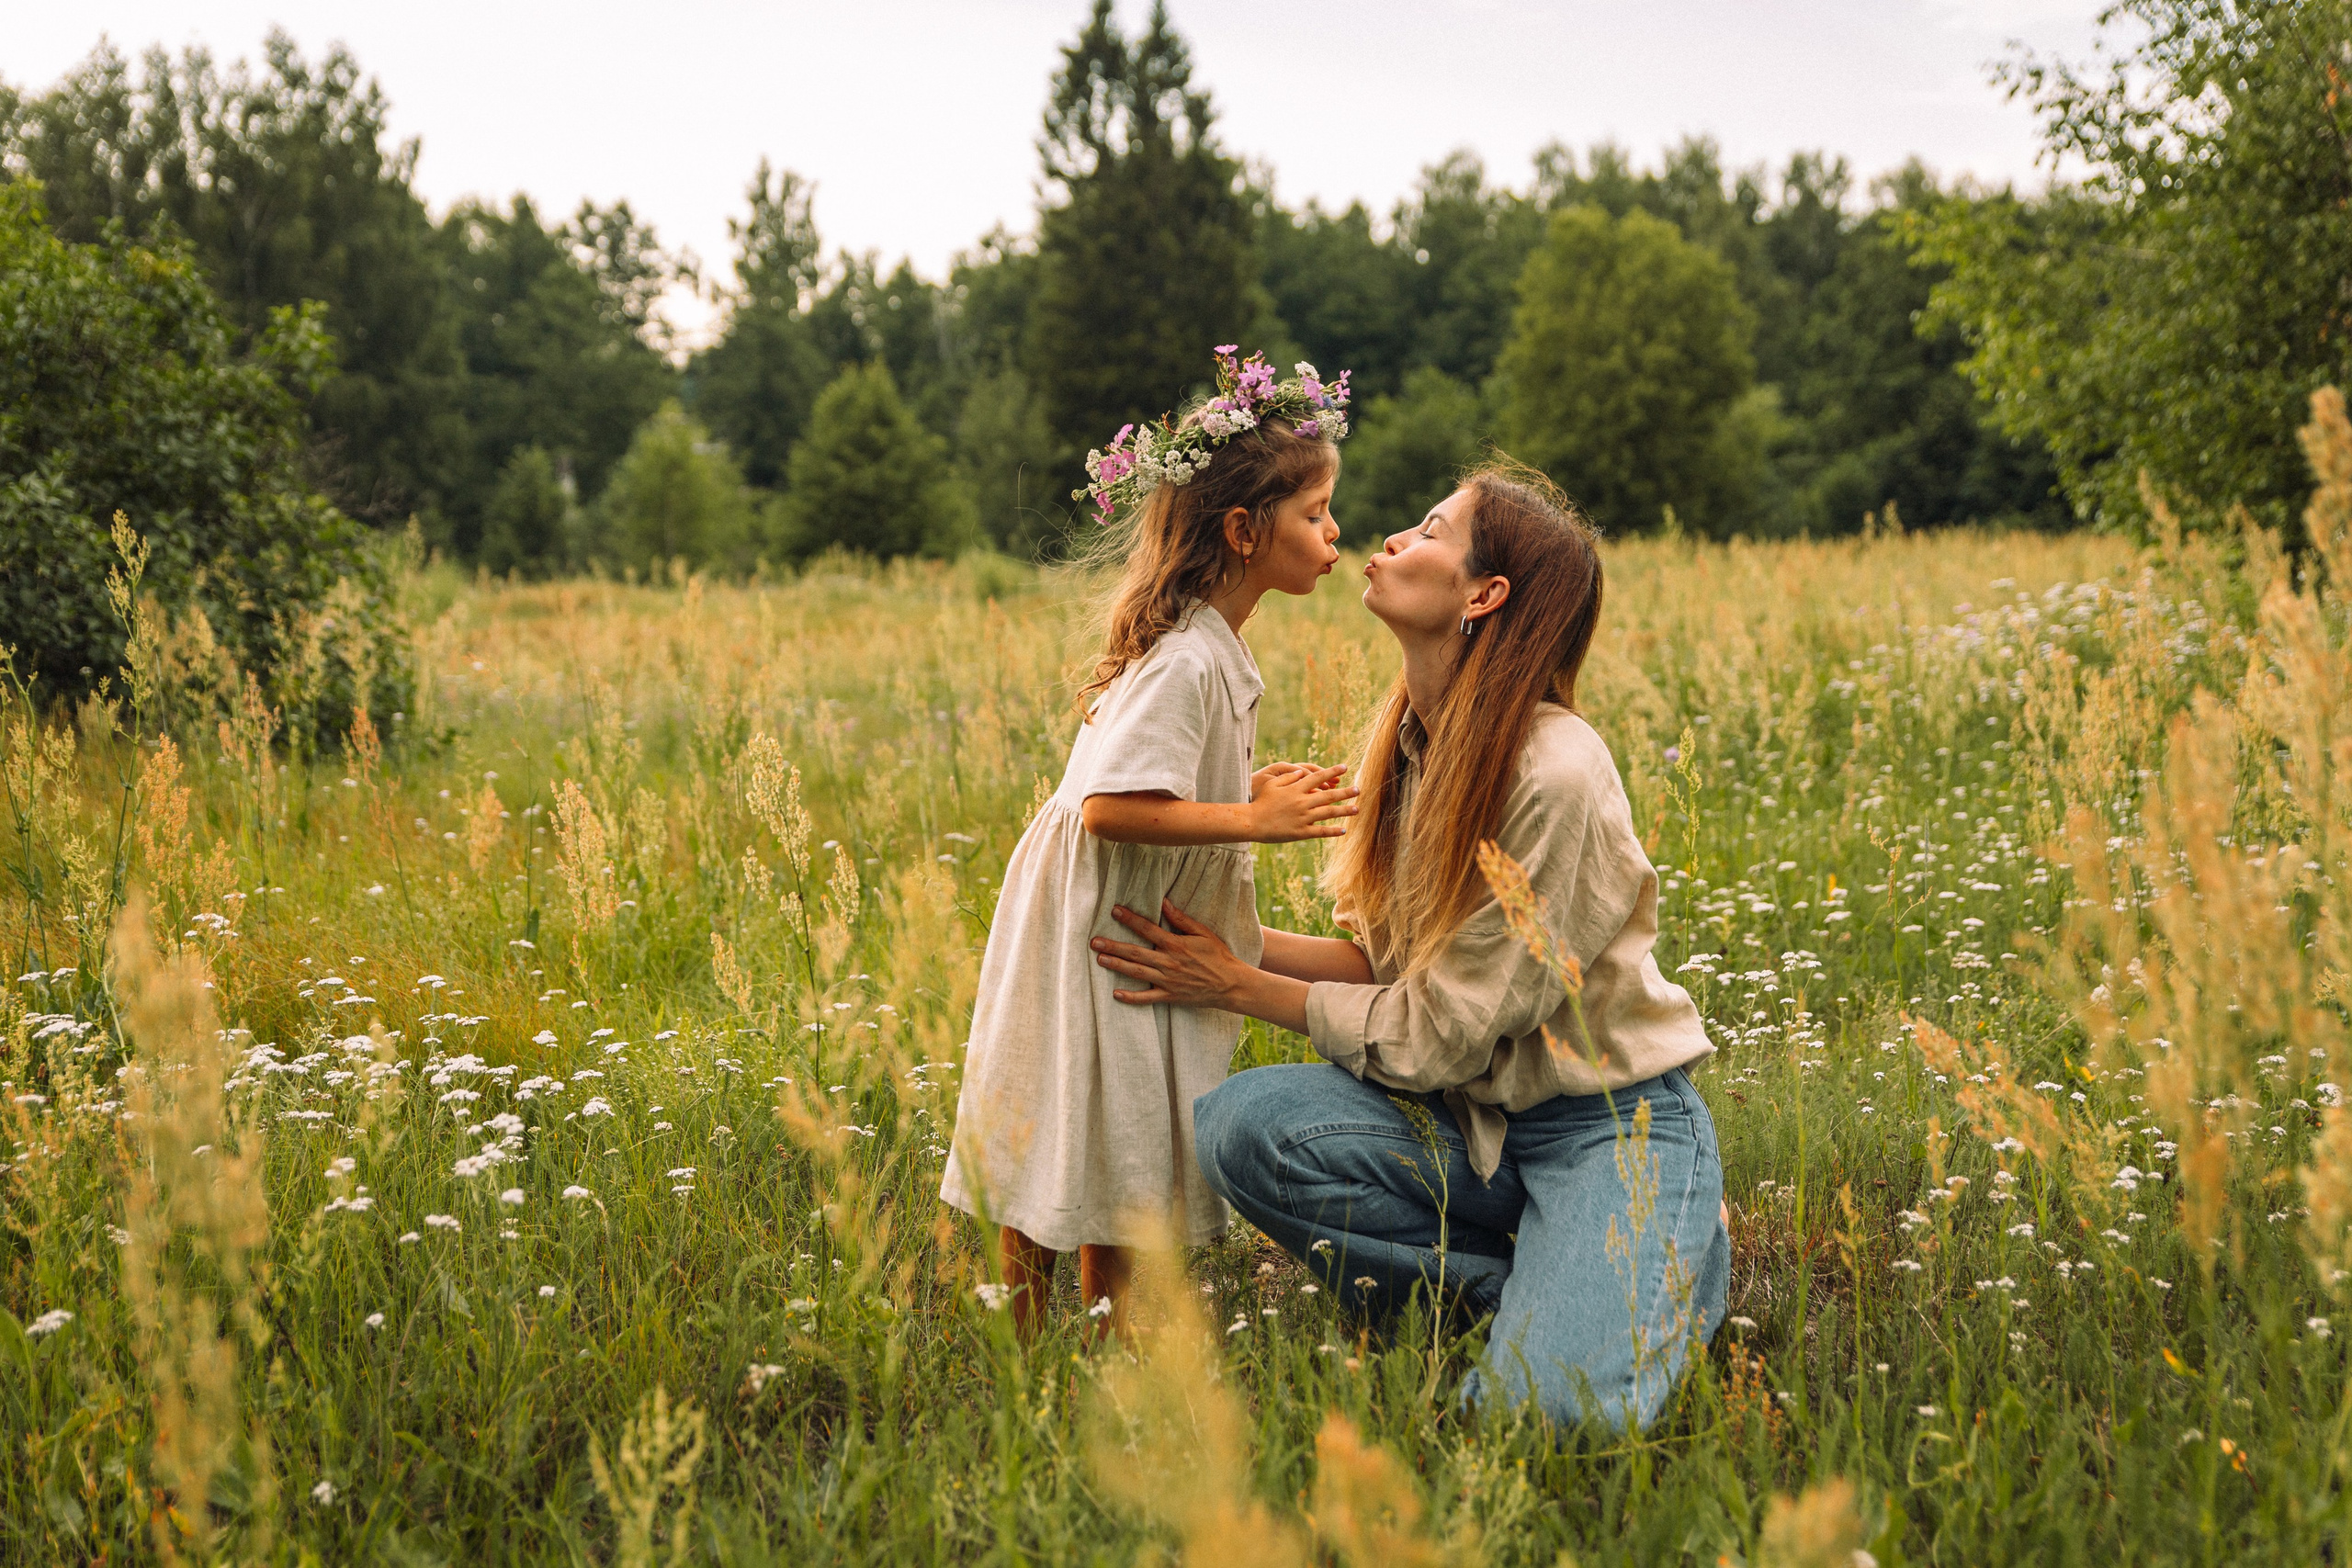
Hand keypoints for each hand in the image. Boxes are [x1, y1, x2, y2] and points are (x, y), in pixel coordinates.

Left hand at [1092, 900, 1246, 1007]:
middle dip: (1114, 945)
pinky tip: (1116, 994)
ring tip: (1100, 959)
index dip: (1130, 919)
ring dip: (1117, 965)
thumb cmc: (1218, 956)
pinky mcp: (1170, 996)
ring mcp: (1168, 981)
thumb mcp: (1203, 933)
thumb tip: (1164, 903)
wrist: (1230, 984)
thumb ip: (1181, 919)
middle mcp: (1168, 962)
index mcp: (1175, 945)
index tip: (1114, 911)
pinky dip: (1131, 997)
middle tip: (1094, 941)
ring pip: (1137, 973)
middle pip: (1136, 952)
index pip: (1147, 929)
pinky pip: (1147, 998)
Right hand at [1245, 762, 1356, 842]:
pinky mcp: (1301, 832)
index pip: (1318, 777)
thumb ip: (1289, 777)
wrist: (1252, 822)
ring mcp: (1303, 817)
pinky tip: (1343, 830)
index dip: (1333, 771)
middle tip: (1358, 789)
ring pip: (1328, 813)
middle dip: (1345, 792)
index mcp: (1296, 788)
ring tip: (1356, 809)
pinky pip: (1321, 831)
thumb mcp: (1273, 784)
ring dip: (1344, 811)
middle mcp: (1302, 802)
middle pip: (1328, 795)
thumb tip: (1303, 772)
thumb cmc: (1261, 802)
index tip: (1345, 767)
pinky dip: (1333, 831)